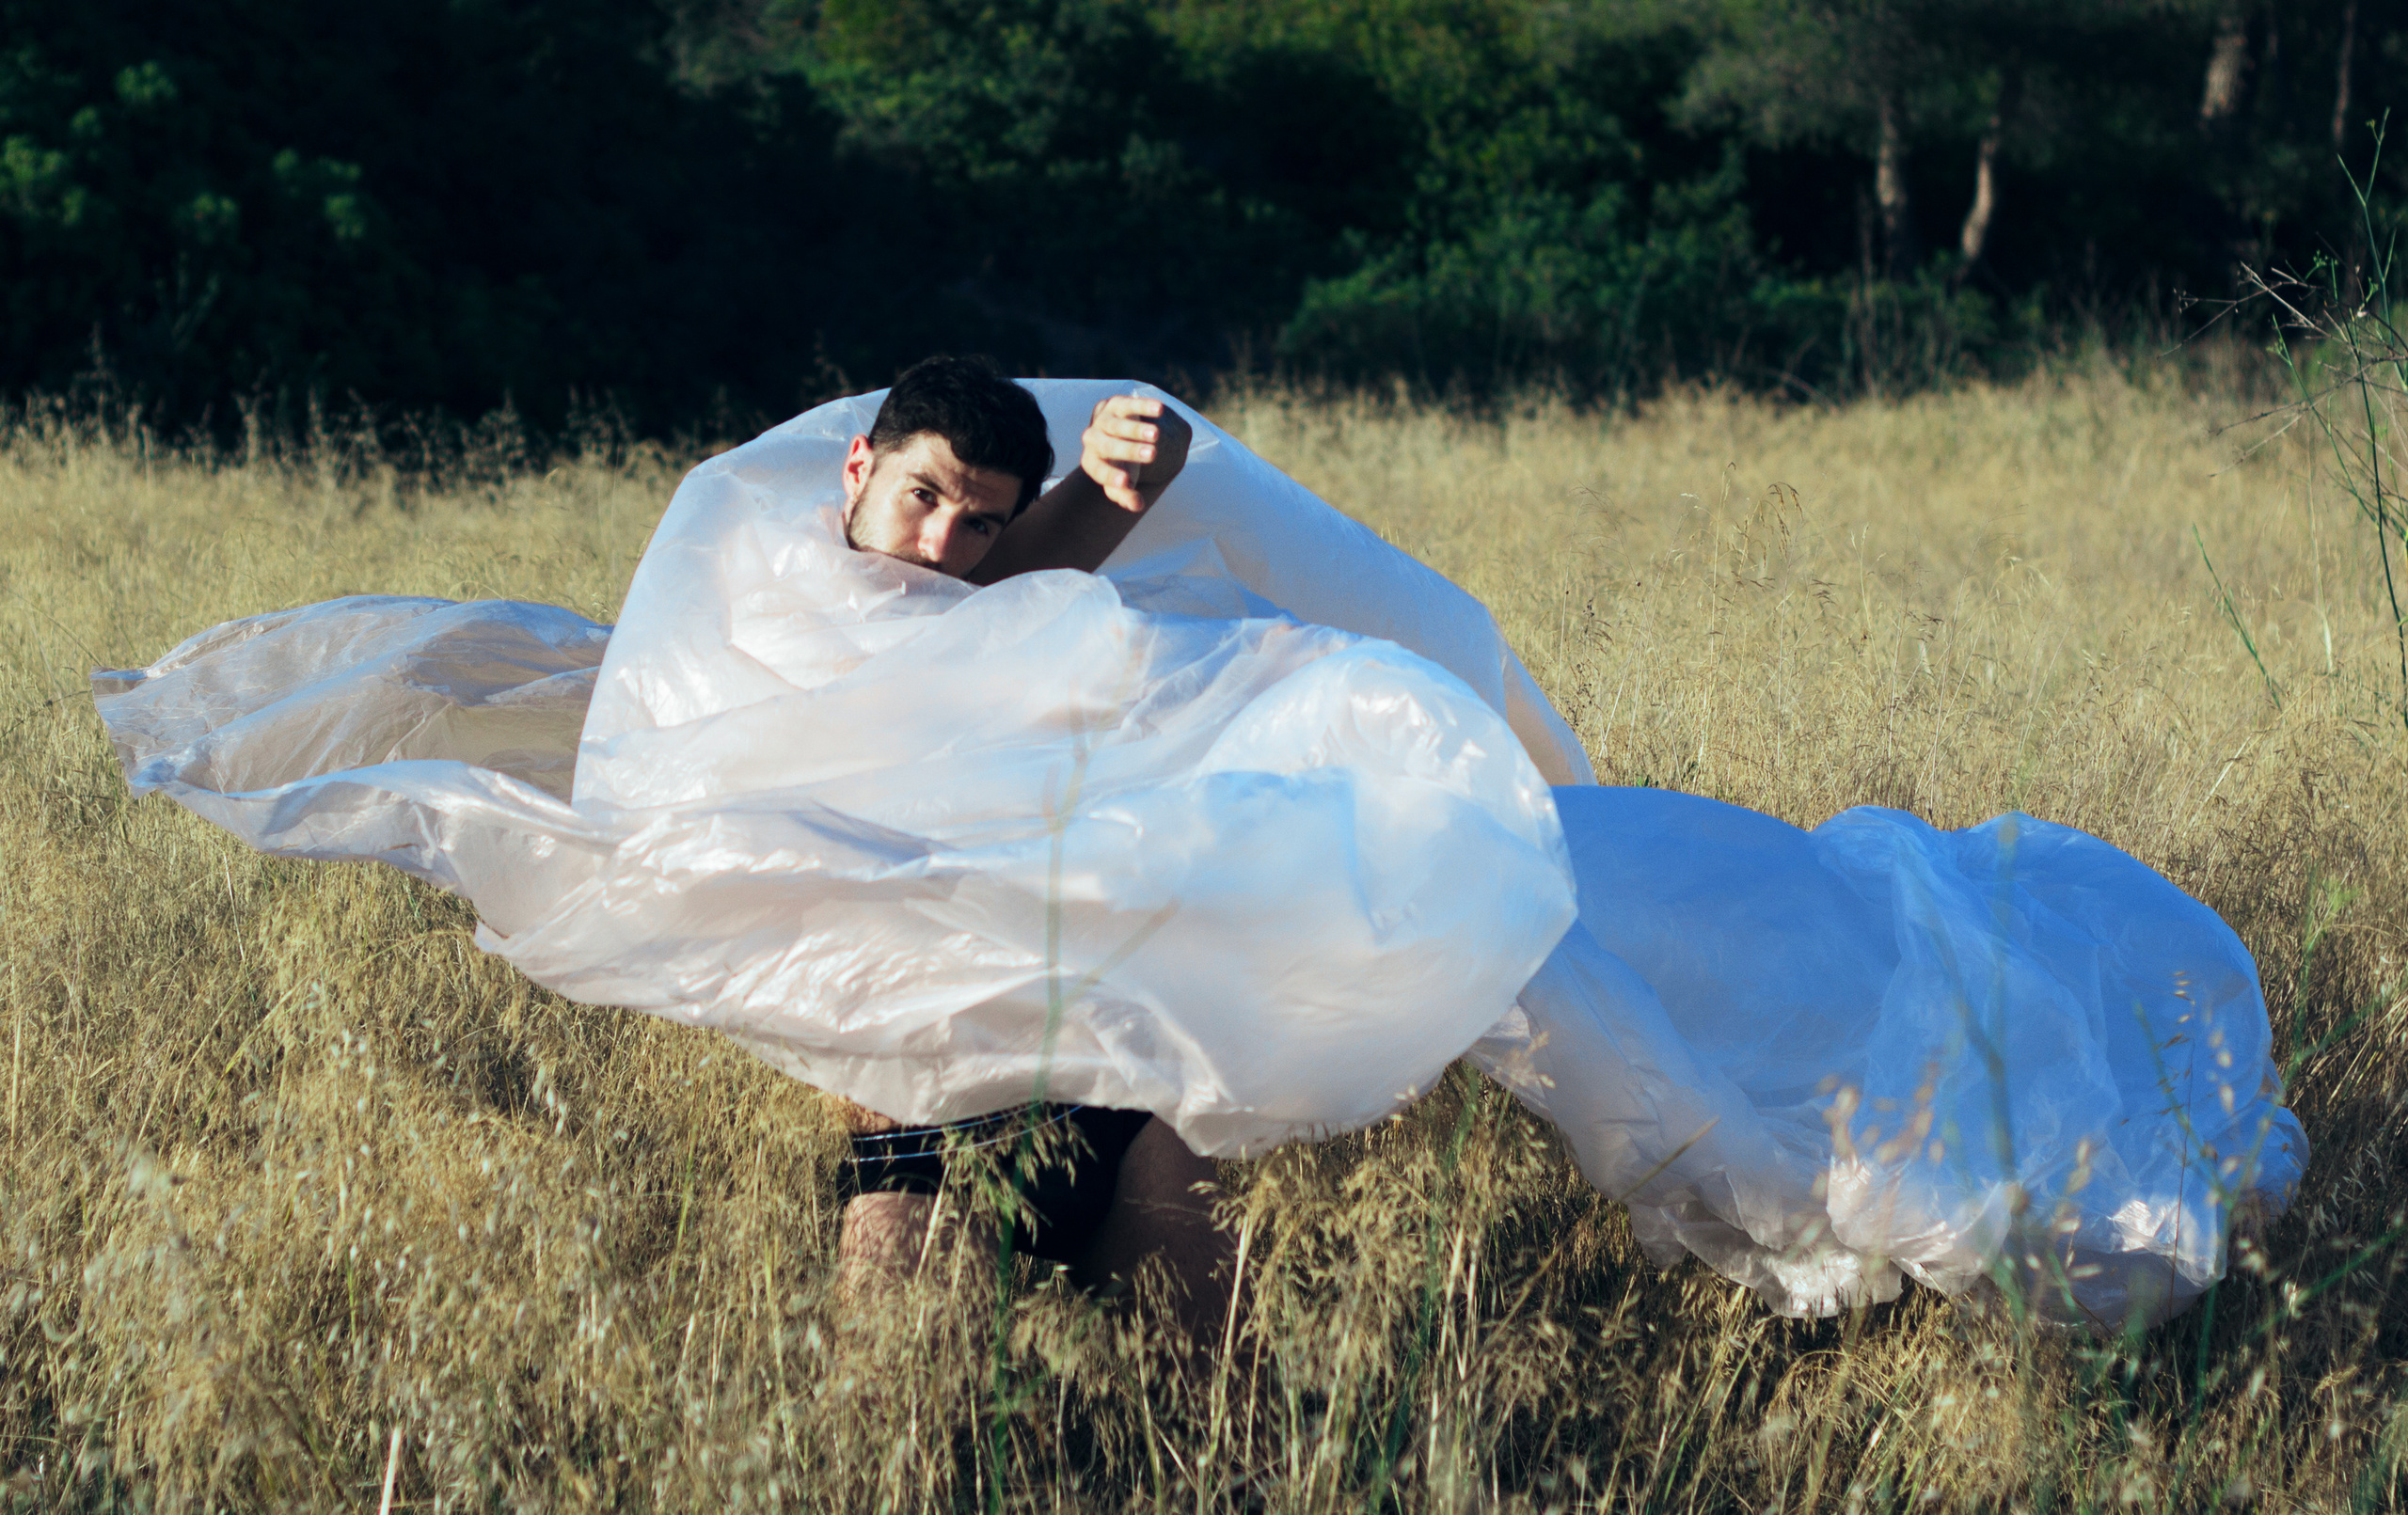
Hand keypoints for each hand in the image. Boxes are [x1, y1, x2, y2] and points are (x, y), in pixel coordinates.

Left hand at [1078, 394, 1191, 512]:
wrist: (1118, 433)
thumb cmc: (1122, 464)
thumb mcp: (1124, 480)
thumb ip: (1127, 495)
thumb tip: (1137, 505)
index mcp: (1092, 462)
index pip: (1099, 471)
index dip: (1112, 477)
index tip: (1126, 482)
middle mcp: (1092, 440)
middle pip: (1108, 446)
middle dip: (1129, 450)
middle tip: (1153, 454)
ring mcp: (1103, 420)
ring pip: (1117, 425)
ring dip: (1136, 429)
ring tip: (1156, 434)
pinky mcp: (1116, 404)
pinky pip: (1129, 404)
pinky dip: (1143, 406)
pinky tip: (1159, 409)